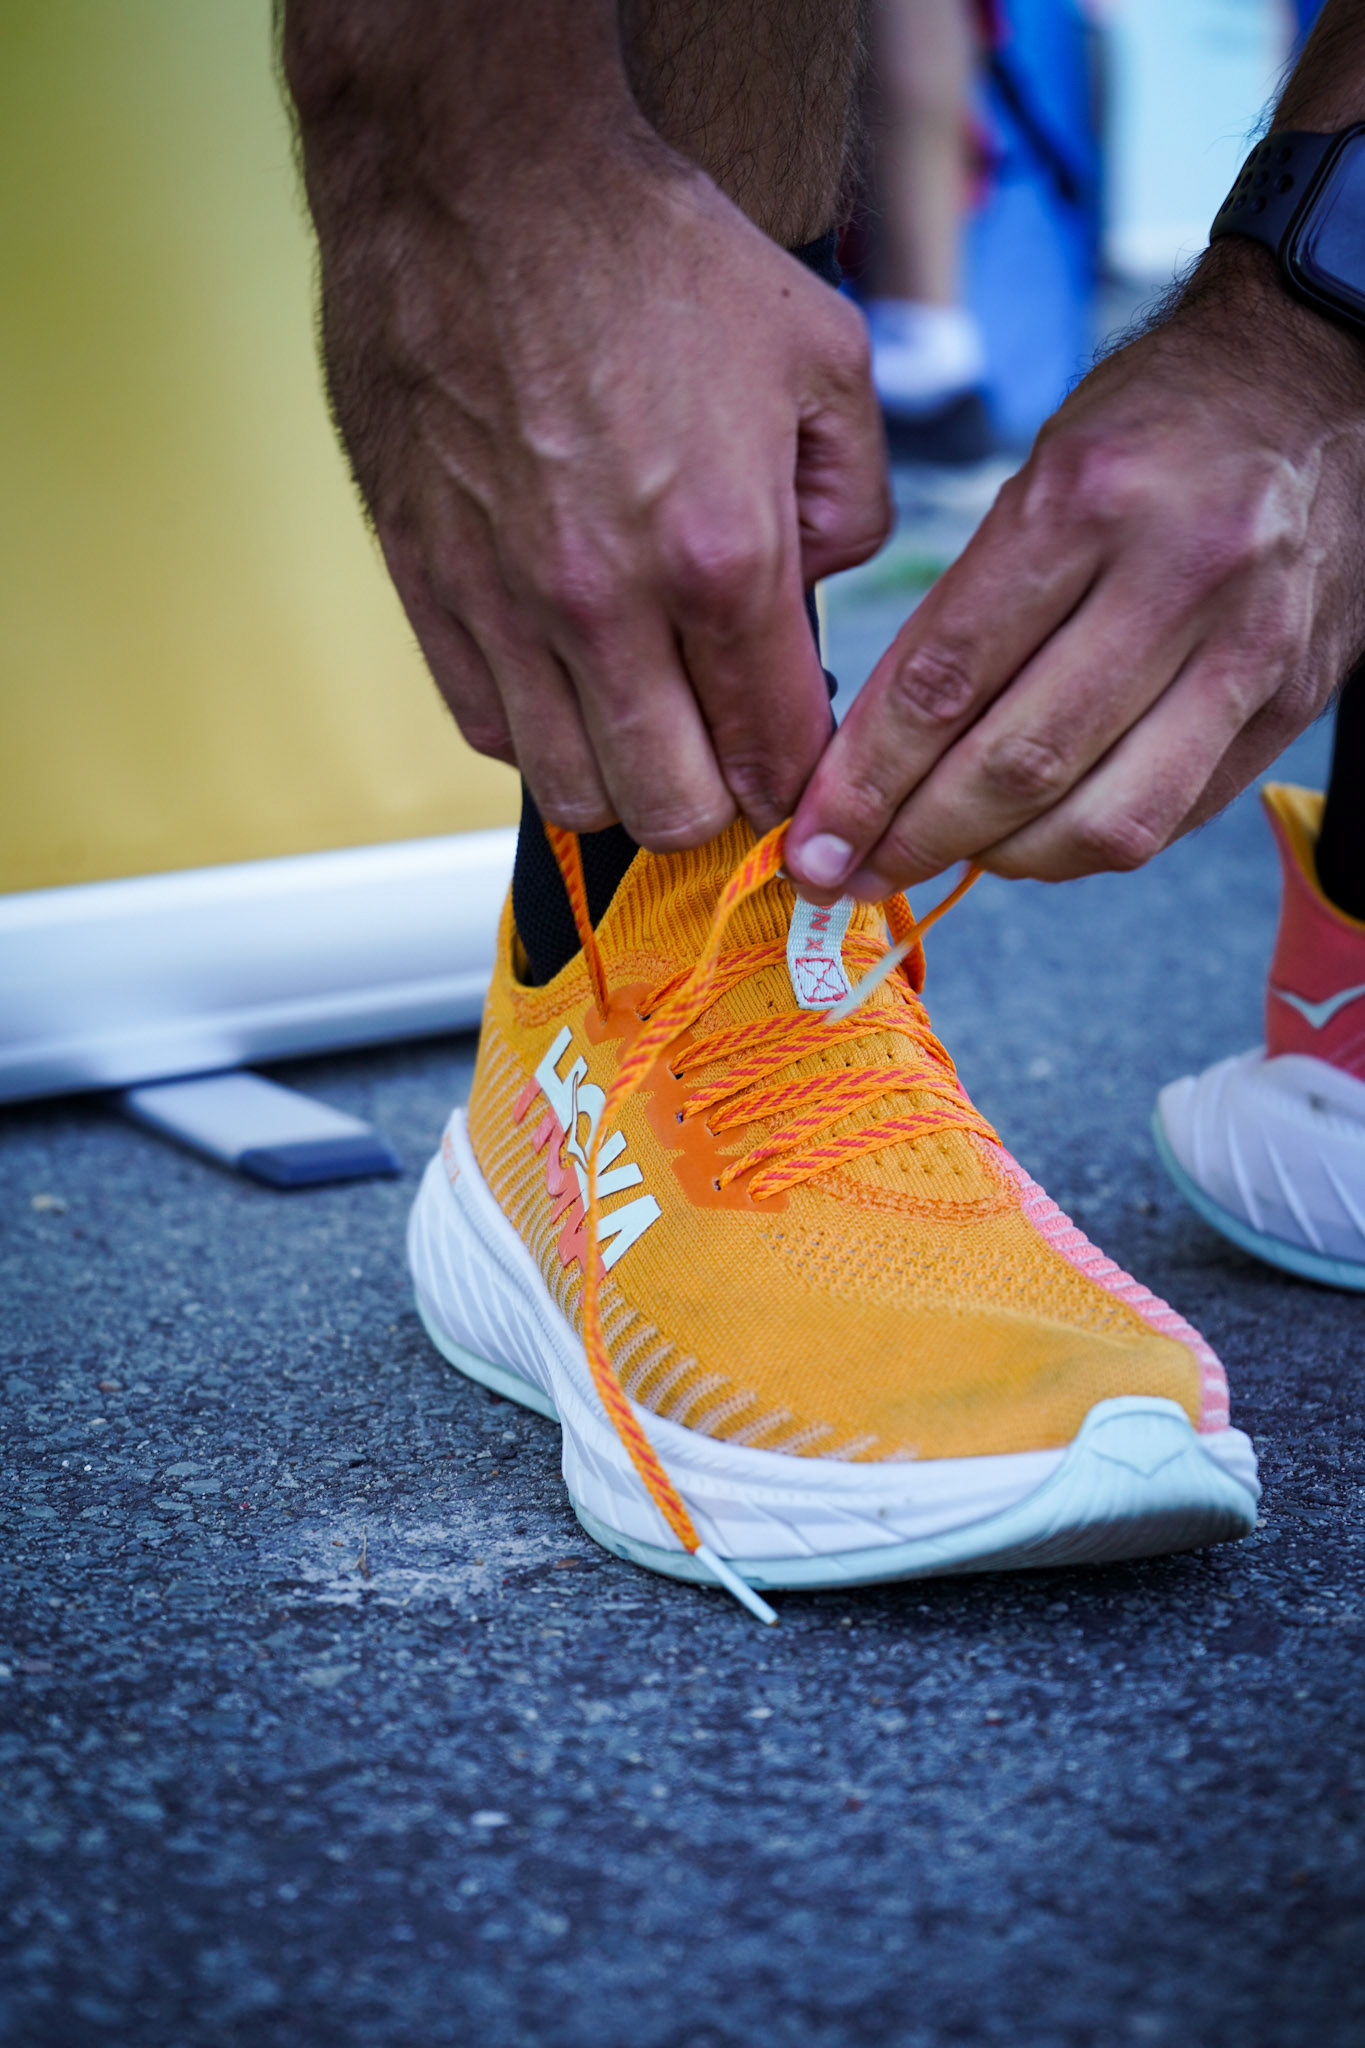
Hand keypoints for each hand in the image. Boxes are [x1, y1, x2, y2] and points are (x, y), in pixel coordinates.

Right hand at [289, 27, 889, 850]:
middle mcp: (606, 605)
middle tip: (721, 749)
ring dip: (622, 779)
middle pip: (669, 811)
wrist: (480, 181)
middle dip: (713, 801)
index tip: (795, 763)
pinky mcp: (428, 587)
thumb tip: (820, 592)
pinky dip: (538, 731)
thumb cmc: (649, 256)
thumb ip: (852, 502)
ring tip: (644, 720)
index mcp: (722, 558)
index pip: (775, 754)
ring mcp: (504, 606)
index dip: (799, 782)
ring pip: (571, 792)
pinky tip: (567, 675)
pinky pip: (488, 730)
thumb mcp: (822, 357)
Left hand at [786, 241, 1364, 896]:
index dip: (864, 780)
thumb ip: (964, 614)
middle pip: (1020, 765)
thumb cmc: (1153, 429)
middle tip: (849, 874)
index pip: (946, 680)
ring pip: (1103, 821)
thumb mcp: (1037, 475)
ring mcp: (1249, 649)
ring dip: (1000, 862)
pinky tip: (1031, 837)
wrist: (1316, 384)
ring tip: (941, 857)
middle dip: (915, 840)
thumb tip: (874, 757)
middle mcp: (1178, 577)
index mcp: (1087, 501)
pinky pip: (1171, 819)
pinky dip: (1083, 846)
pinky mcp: (1291, 701)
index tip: (810, 838)